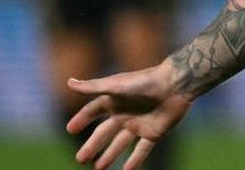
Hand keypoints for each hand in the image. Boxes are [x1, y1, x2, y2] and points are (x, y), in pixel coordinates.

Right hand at [66, 60, 192, 169]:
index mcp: (115, 100)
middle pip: (104, 133)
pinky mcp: (154, 133)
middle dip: (92, 146)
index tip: (70, 129)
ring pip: (120, 144)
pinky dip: (135, 161)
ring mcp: (139, 124)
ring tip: (98, 168)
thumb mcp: (116, 85)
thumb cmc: (145, 82)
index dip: (82, 119)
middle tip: (80, 159)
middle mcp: (125, 113)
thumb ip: (93, 87)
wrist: (176, 85)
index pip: (93, 111)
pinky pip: (142, 150)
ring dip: (109, 156)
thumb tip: (69, 82)